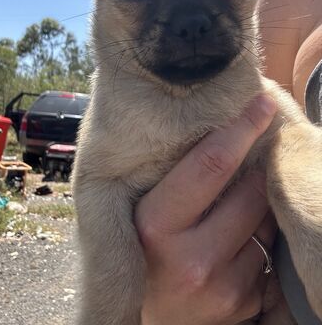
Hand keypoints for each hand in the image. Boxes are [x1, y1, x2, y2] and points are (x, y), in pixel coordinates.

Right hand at [135, 94, 276, 324]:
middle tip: (243, 166)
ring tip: (228, 215)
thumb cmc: (138, 250)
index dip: (241, 128)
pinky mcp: (242, 305)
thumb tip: (210, 127)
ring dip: (258, 209)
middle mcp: (188, 259)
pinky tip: (233, 248)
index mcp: (154, 225)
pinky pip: (269, 254)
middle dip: (254, 171)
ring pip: (265, 221)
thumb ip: (168, 178)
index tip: (261, 104)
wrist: (145, 317)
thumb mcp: (137, 213)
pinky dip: (260, 242)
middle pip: (250, 190)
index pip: (210, 164)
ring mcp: (220, 287)